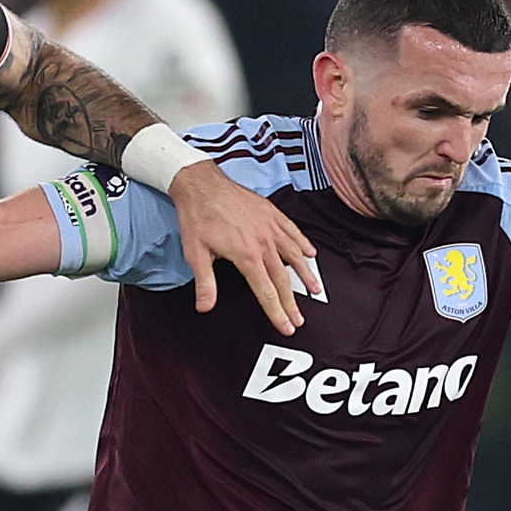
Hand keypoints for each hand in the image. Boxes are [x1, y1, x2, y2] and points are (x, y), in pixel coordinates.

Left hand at [169, 159, 321, 332]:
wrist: (201, 184)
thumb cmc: (197, 217)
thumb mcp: (195, 254)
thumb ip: (205, 283)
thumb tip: (205, 307)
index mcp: (246, 255)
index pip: (266, 291)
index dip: (277, 312)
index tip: (287, 327)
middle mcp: (263, 242)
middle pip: (283, 279)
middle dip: (292, 302)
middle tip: (300, 320)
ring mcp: (270, 227)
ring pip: (294, 255)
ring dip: (306, 275)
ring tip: (314, 290)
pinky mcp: (272, 213)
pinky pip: (293, 231)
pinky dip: (303, 244)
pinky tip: (310, 253)